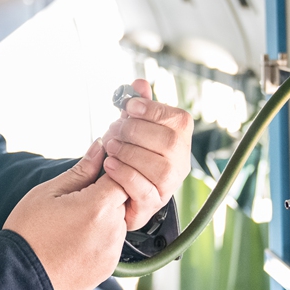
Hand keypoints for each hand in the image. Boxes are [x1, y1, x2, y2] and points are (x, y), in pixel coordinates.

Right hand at [3, 139, 128, 289]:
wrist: (19, 280)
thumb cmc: (29, 233)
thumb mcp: (48, 193)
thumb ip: (81, 170)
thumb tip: (100, 147)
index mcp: (99, 206)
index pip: (122, 175)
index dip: (107, 172)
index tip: (90, 177)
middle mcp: (113, 230)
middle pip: (122, 200)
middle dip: (104, 196)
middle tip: (74, 203)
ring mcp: (113, 252)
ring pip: (118, 223)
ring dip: (103, 219)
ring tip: (71, 225)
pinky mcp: (109, 268)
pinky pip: (111, 244)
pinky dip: (98, 239)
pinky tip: (74, 242)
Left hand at [101, 79, 192, 230]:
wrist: (118, 191)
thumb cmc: (128, 154)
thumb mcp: (132, 128)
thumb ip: (137, 107)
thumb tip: (138, 83)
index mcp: (179, 140)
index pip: (178, 120)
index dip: (153, 110)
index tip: (130, 106)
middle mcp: (180, 163)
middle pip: (170, 143)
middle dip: (137, 131)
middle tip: (114, 129)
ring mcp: (168, 186)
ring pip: (161, 168)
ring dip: (130, 153)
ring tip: (110, 147)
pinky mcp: (151, 205)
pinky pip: (145, 191)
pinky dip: (125, 175)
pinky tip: (110, 164)